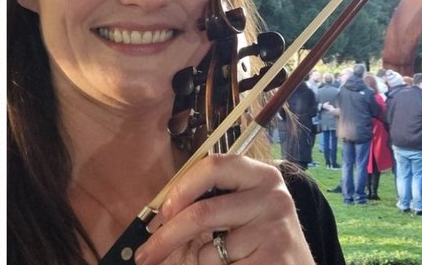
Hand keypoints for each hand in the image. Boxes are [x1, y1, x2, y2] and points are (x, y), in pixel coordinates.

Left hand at [134, 154, 315, 264]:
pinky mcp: (275, 260)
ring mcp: (276, 230)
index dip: (181, 187)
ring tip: (222, 261)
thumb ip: (207, 206)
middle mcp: (273, 196)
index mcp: (260, 174)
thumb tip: (156, 220)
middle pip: (203, 212)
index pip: (212, 166)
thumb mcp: (240, 213)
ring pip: (211, 251)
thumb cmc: (261, 241)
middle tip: (145, 255)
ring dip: (201, 262)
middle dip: (167, 236)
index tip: (160, 212)